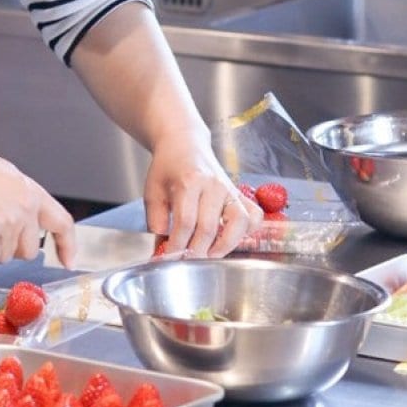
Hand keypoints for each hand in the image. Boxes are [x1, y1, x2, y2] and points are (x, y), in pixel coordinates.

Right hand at [0, 143, 73, 267]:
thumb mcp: (9, 179)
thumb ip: (23, 202)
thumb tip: (27, 221)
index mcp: (33, 194)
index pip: (62, 223)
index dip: (67, 246)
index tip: (68, 260)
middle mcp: (25, 208)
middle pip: (28, 251)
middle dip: (10, 248)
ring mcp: (9, 221)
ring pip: (4, 257)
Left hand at [143, 133, 262, 256]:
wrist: (184, 144)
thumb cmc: (167, 167)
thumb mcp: (152, 191)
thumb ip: (156, 221)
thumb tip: (161, 250)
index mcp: (189, 181)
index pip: (185, 222)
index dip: (177, 245)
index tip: (169, 258)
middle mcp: (214, 185)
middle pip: (209, 227)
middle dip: (197, 251)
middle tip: (186, 262)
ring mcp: (230, 189)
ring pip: (239, 222)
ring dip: (226, 245)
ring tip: (210, 255)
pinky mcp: (240, 193)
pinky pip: (254, 215)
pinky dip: (247, 231)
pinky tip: (232, 239)